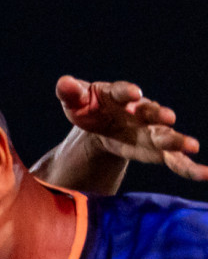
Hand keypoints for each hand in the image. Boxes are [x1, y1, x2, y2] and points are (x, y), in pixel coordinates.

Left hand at [57, 76, 207, 180]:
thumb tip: (64, 83)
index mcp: (116, 94)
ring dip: (177, 140)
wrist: (100, 125)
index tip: (133, 93)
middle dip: (158, 114)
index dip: (127, 91)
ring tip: (191, 146)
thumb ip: (70, 92)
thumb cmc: (89, 108)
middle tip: (167, 117)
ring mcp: (151, 130)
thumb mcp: (75, 101)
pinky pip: (175, 159)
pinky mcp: (156, 150)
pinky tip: (204, 175)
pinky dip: (189, 167)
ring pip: (165, 135)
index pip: (121, 91)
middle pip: (150, 112)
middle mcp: (139, 110)